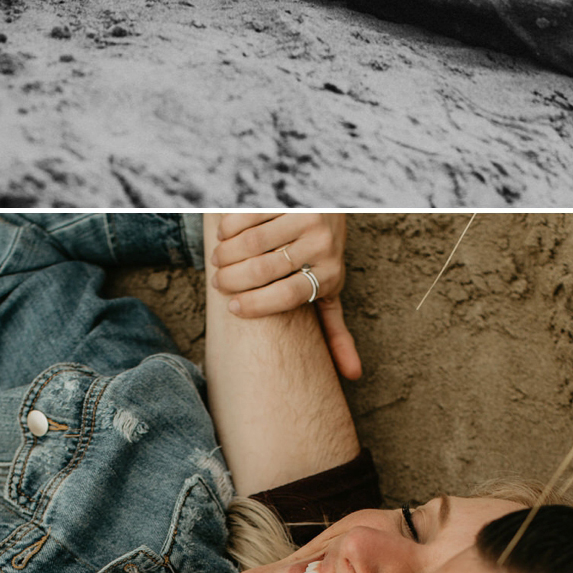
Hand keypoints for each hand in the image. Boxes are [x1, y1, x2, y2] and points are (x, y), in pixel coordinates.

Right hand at [212, 211, 360, 380]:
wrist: (331, 203)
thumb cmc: (323, 256)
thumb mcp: (331, 289)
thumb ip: (337, 330)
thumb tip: (355, 375)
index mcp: (331, 274)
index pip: (287, 295)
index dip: (255, 304)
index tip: (232, 308)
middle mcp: (323, 244)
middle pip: (265, 268)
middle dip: (233, 278)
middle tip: (218, 282)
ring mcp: (308, 216)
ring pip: (254, 241)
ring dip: (227, 253)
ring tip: (217, 260)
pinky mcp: (291, 197)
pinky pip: (251, 213)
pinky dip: (230, 226)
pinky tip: (223, 235)